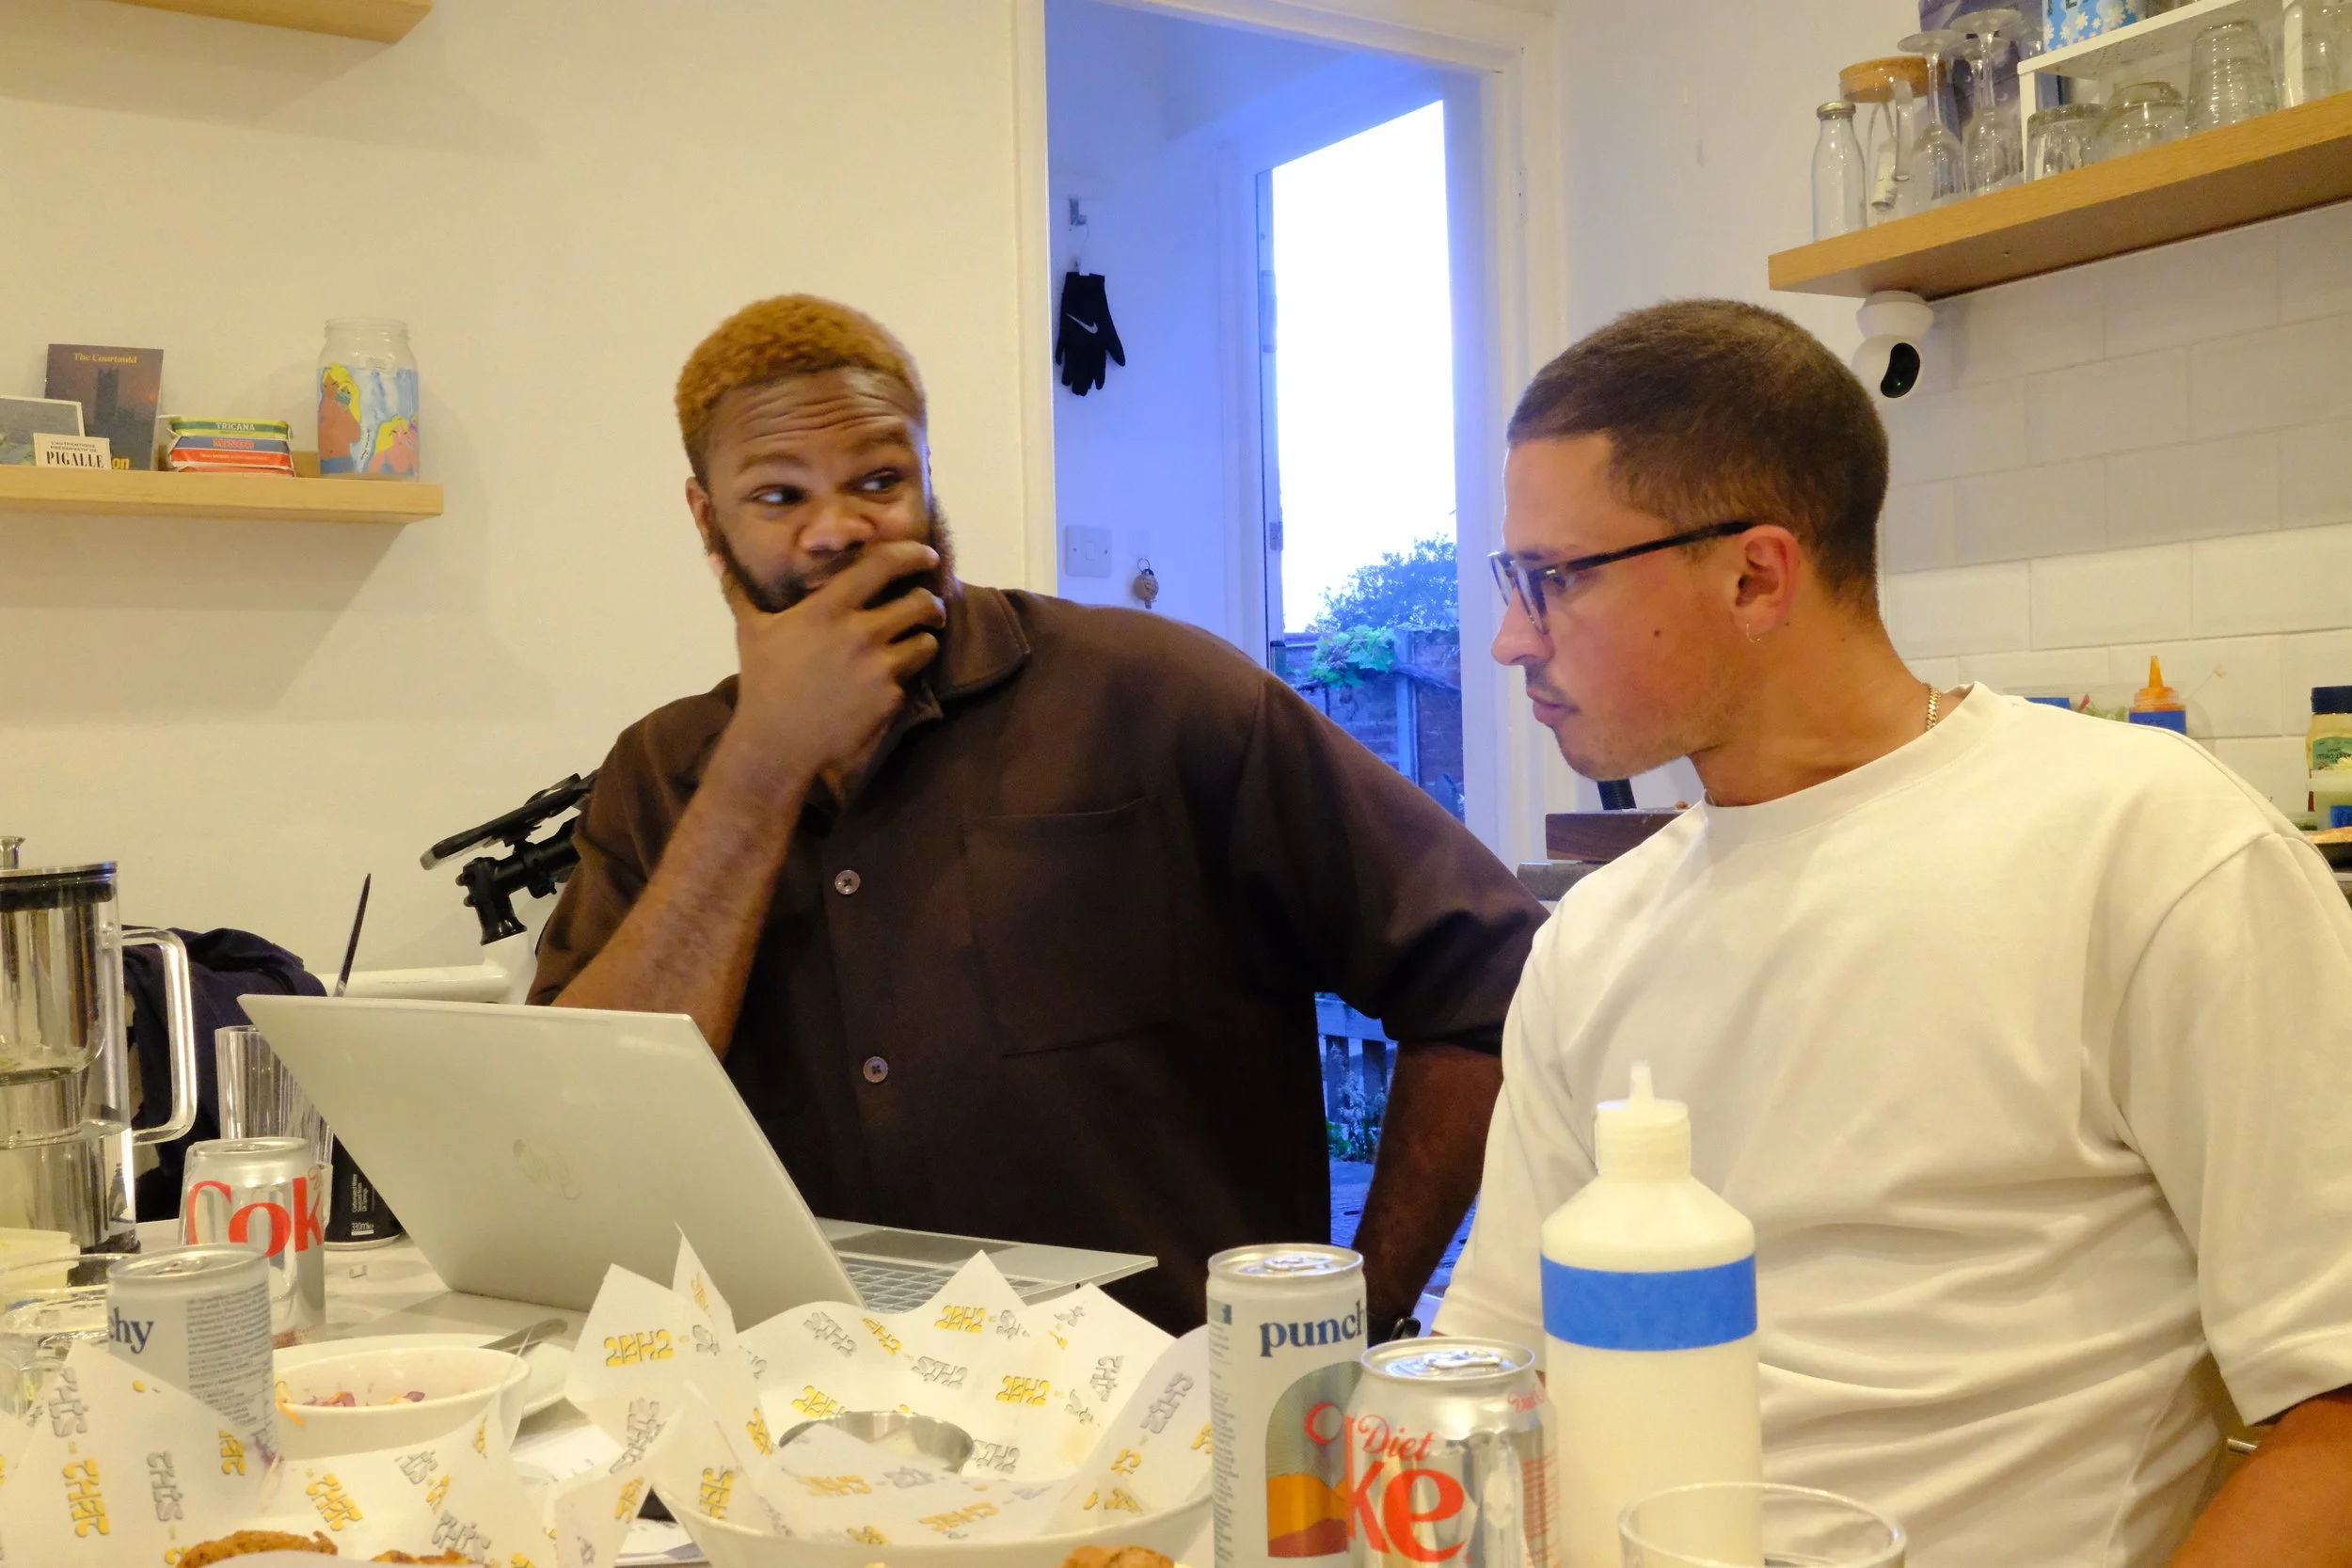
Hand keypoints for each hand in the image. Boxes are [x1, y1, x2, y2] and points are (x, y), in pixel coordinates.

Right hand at [718, 540, 944, 788]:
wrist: (778, 744)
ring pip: (926, 641)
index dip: (913, 554)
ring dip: (923, 640)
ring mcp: (878, 667)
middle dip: (931, 604)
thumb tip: (712, 553)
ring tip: (910, 645)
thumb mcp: (750, 631)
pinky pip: (913, 678)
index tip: (926, 555)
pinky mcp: (889, 698)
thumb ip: (737, 587)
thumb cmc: (763, 684)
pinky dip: (905, 676)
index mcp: (827, 608)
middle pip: (921, 603)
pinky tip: (886, 682)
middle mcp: (859, 632)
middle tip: (928, 609)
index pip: (884, 564)